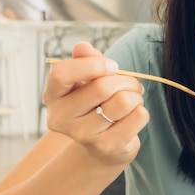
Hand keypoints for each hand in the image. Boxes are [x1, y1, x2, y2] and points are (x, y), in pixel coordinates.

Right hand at [43, 42, 148, 165]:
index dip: (92, 65)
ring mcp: (83, 135)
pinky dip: (141, 111)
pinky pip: (138, 117)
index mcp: (53, 95)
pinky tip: (132, 116)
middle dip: (125, 80)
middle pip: (102, 87)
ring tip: (131, 99)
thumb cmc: (94, 104)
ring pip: (123, 101)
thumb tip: (83, 47)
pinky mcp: (107, 146)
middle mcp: (62, 118)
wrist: (101, 146)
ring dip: (135, 95)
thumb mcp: (86, 80)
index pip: (62, 74)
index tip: (111, 66)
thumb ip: (85, 60)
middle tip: (130, 83)